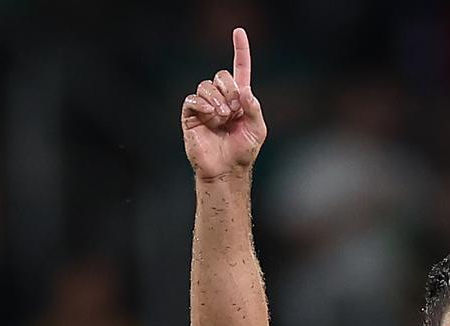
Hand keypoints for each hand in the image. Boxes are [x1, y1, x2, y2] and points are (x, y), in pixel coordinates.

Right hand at [181, 28, 266, 181]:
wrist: (227, 169)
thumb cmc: (243, 151)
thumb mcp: (257, 129)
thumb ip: (254, 108)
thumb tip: (244, 90)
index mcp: (239, 98)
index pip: (240, 69)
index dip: (240, 50)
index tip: (239, 32)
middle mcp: (221, 98)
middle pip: (221, 75)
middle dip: (230, 90)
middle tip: (234, 111)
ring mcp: (205, 105)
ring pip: (206, 85)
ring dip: (217, 100)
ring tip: (222, 118)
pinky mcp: (191, 114)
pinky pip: (193, 98)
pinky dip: (202, 104)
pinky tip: (210, 115)